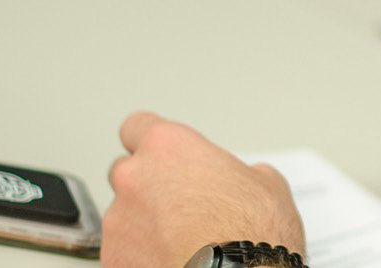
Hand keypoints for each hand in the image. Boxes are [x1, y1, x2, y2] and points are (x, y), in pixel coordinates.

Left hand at [102, 112, 304, 267]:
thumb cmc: (252, 235)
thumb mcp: (268, 185)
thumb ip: (242, 173)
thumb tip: (246, 181)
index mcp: (169, 148)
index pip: (138, 127)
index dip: (153, 144)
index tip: (163, 155)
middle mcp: (135, 178)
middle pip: (127, 173)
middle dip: (149, 187)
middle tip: (181, 206)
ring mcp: (119, 221)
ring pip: (124, 217)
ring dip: (145, 226)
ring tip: (182, 244)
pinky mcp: (112, 259)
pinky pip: (123, 253)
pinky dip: (141, 257)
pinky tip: (172, 261)